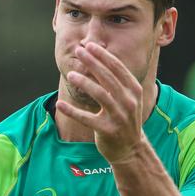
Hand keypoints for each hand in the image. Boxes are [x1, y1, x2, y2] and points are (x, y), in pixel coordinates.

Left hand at [56, 42, 145, 162]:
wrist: (131, 149)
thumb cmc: (124, 119)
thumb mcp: (128, 98)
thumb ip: (116, 81)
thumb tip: (98, 58)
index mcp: (134, 91)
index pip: (118, 68)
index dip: (103, 56)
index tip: (89, 46)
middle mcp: (129, 102)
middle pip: (109, 78)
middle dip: (93, 62)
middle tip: (79, 51)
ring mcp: (119, 117)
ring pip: (100, 95)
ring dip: (84, 83)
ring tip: (70, 75)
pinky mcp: (108, 130)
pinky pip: (87, 118)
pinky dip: (72, 111)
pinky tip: (60, 104)